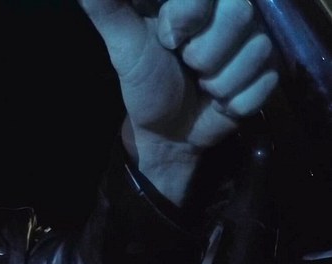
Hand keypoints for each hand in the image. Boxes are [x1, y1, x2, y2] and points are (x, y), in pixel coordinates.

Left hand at [79, 0, 279, 204]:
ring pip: (255, 49)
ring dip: (219, 81)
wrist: (169, 133)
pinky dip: (235, 100)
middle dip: (202, 53)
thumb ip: (109, 8)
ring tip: (202, 83)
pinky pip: (265, 81)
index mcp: (195, 0)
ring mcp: (255, 38)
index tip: (168, 39)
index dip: (187, 17)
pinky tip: (220, 100)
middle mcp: (231, 10)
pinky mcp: (271, 68)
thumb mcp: (123, 46)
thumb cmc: (145, 84)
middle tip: (186, 64)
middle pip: (239, 12)